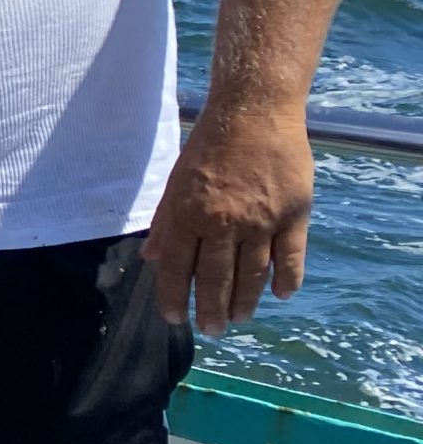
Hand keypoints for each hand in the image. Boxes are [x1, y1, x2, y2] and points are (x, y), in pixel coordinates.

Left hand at [141, 105, 313, 335]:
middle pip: (216, 278)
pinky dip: (286, 280)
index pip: (177, 267)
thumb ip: (165, 223)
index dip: (173, 296)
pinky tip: (280, 296)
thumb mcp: (176, 181)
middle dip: (211, 310)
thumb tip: (149, 258)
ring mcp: (262, 220)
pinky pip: (290, 257)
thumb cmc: (209, 145)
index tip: (174, 318)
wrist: (254, 112)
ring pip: (253, 274)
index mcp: (189, 214)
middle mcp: (224, 222)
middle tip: (212, 331)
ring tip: (239, 319)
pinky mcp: (293, 214)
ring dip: (245, 302)